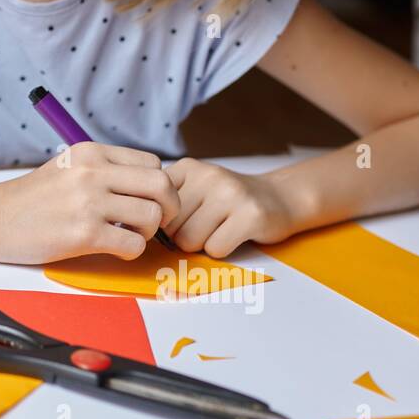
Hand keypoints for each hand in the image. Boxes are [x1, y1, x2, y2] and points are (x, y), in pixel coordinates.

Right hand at [0, 141, 179, 263]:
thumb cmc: (29, 199)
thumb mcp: (67, 167)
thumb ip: (103, 170)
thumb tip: (146, 186)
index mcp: (91, 152)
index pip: (152, 162)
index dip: (158, 185)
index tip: (147, 201)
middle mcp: (92, 172)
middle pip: (162, 184)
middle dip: (169, 207)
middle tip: (155, 222)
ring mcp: (88, 202)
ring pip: (153, 215)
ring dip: (149, 232)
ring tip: (129, 236)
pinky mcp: (83, 233)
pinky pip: (133, 244)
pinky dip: (132, 251)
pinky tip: (114, 249)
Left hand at [162, 158, 295, 256]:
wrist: (278, 198)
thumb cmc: (228, 201)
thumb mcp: (194, 188)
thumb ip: (167, 203)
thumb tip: (139, 231)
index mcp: (188, 168)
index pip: (154, 207)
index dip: (164, 223)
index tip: (180, 221)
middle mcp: (208, 175)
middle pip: (171, 228)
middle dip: (184, 236)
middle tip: (206, 226)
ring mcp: (231, 194)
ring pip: (189, 241)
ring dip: (202, 245)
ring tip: (219, 229)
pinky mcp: (250, 215)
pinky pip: (215, 249)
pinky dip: (221, 250)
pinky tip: (233, 235)